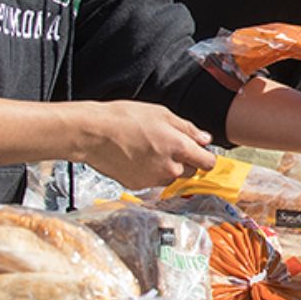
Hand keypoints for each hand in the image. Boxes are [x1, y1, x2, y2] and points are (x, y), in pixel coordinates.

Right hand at [82, 101, 217, 189]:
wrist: (93, 134)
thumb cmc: (124, 118)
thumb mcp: (161, 113)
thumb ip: (187, 129)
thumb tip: (205, 139)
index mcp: (178, 147)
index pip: (207, 162)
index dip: (205, 156)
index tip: (200, 152)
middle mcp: (169, 168)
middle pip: (190, 171)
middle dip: (185, 161)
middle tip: (168, 145)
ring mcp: (153, 179)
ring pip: (171, 177)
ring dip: (167, 167)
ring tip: (149, 150)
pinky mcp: (138, 186)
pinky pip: (153, 181)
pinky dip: (149, 172)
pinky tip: (137, 157)